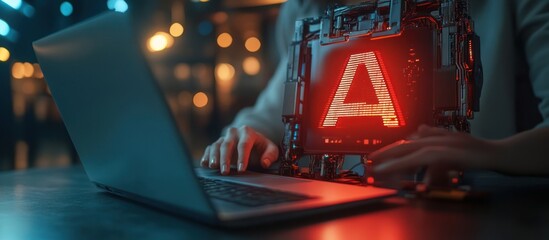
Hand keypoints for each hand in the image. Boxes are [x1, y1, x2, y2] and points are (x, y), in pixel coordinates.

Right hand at [200, 125, 278, 174]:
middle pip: (227, 144)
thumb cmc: (261, 148)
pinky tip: (205, 164)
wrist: (251, 143)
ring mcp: (224, 138)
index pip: (244, 144)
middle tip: (225, 171)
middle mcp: (234, 132)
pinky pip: (209, 148)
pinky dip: (206, 156)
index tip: (242, 170)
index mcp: (248, 132)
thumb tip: (265, 162)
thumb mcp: (270, 150)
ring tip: (213, 167)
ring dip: (214, 157)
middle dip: (226, 158)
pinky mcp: (216, 144)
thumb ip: (270, 155)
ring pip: (217, 145)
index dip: (242, 157)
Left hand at [370, 125, 502, 185]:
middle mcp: (432, 140)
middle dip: (384, 155)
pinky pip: (426, 161)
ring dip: (394, 162)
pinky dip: (417, 168)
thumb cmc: (473, 148)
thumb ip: (435, 134)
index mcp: (430, 137)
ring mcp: (439, 146)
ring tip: (380, 170)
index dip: (387, 149)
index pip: (404, 143)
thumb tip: (420, 129)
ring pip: (411, 153)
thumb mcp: (451, 139)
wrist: (494, 153)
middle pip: (402, 146)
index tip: (373, 156)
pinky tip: (406, 174)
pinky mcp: (447, 154)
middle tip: (369, 162)